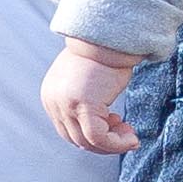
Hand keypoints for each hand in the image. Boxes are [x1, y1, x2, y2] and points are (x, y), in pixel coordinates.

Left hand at [42, 37, 145, 154]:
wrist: (108, 37)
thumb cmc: (104, 55)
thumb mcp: (86, 82)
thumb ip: (84, 102)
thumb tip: (102, 125)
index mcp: (51, 96)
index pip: (68, 130)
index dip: (92, 136)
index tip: (115, 126)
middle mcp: (54, 102)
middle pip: (76, 139)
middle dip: (104, 144)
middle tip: (127, 135)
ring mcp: (66, 105)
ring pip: (88, 142)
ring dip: (112, 144)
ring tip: (131, 136)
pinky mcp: (82, 106)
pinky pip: (99, 138)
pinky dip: (116, 143)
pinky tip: (131, 137)